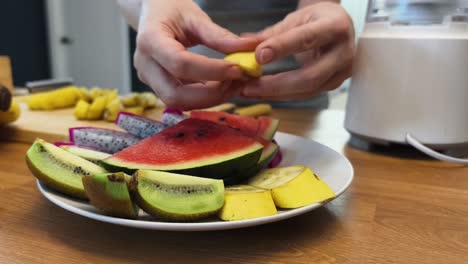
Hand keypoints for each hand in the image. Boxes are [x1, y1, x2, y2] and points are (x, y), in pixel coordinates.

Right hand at [134, 0, 258, 108]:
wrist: (152, 11)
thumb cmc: (171, 9)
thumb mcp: (195, 16)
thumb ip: (220, 36)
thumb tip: (250, 48)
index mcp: (150, 40)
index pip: (181, 64)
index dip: (212, 71)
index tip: (238, 69)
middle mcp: (145, 64)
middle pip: (175, 95)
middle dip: (211, 94)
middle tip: (238, 83)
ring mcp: (148, 78)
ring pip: (179, 102)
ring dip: (210, 99)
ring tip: (234, 84)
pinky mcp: (158, 86)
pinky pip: (182, 99)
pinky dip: (204, 96)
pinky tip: (222, 86)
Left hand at [240, 2, 354, 100]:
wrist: (339, 26)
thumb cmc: (317, 19)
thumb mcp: (296, 19)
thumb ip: (272, 34)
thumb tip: (245, 45)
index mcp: (335, 27)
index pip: (307, 39)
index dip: (282, 48)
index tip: (259, 56)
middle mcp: (343, 52)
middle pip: (310, 76)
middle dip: (276, 84)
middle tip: (249, 87)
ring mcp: (341, 72)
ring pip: (307, 90)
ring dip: (275, 94)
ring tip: (250, 91)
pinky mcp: (334, 85)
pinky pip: (306, 94)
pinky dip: (282, 95)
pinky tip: (263, 93)